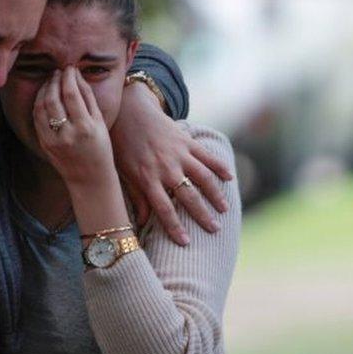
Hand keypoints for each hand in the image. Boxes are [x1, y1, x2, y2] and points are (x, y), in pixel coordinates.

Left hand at [32, 66, 114, 185]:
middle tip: (58, 72)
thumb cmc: (101, 149)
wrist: (90, 179)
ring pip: (42, 107)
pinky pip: (37, 119)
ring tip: (51, 81)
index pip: (72, 94)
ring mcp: (53, 140)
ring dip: (44, 90)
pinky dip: (39, 104)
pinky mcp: (44, 144)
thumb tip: (76, 77)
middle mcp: (67, 134)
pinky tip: (45, 97)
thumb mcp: (100, 123)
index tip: (69, 68)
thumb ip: (89, 99)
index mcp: (85, 128)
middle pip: (54, 98)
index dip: (69, 78)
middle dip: (54, 80)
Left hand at [111, 82, 232, 245]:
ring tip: (224, 208)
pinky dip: (219, 166)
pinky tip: (230, 177)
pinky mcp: (187, 141)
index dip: (174, 227)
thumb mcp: (123, 173)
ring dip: (215, 194)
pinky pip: (207, 156)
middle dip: (202, 215)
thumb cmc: (122, 145)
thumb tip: (142, 223)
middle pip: (188, 196)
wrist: (128, 111)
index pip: (164, 208)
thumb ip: (136, 197)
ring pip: (203, 177)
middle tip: (215, 229)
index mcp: (147, 178)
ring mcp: (179, 153)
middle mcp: (165, 167)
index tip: (186, 242)